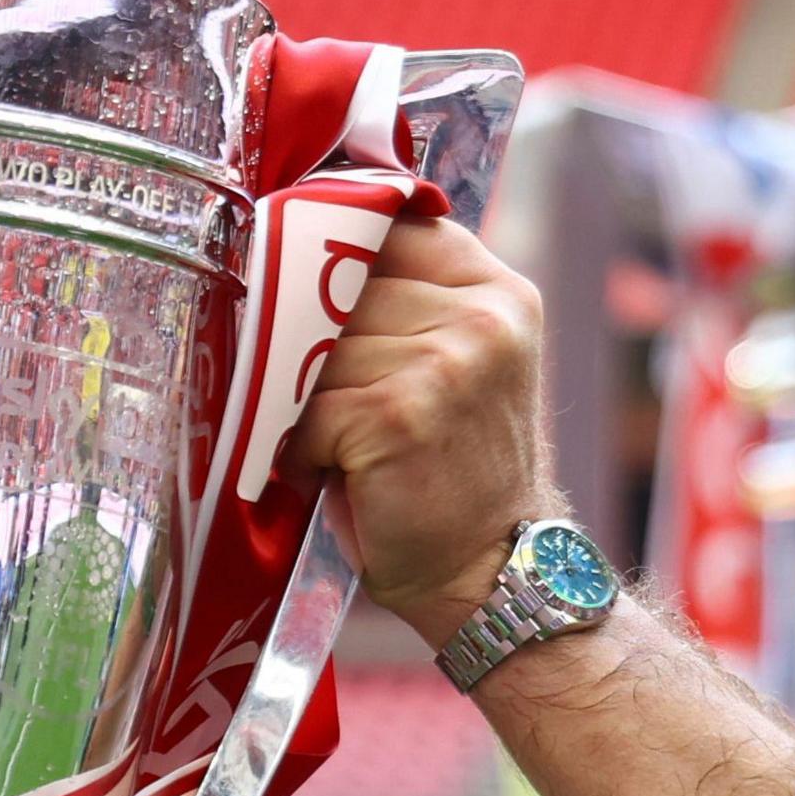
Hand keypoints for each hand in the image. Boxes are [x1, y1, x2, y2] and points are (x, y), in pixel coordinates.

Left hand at [283, 216, 557, 642]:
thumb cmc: (453, 469)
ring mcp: (445, 363)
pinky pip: (305, 407)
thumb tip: (297, 244)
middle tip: (321, 392)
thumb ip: (409, 299)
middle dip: (310, 341)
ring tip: (339, 440)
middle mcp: (482, 317)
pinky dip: (303, 448)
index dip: (331, 257)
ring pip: (314, 348)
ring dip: (306, 402)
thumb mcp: (459, 361)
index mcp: (498, 289)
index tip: (305, 284)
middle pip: (337, 283)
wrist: (492, 570)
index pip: (384, 225)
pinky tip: (339, 471)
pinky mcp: (400, 413)